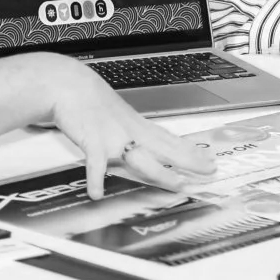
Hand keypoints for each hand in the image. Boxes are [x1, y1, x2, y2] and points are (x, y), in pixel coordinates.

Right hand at [39, 55, 216, 198]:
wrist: (69, 85)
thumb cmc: (92, 100)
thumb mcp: (118, 113)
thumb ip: (130, 129)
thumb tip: (141, 143)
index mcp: (137, 125)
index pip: (170, 140)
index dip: (190, 151)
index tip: (208, 159)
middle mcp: (130, 132)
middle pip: (166, 149)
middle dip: (189, 161)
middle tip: (210, 170)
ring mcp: (113, 137)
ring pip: (142, 158)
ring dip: (160, 172)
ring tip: (177, 185)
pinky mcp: (92, 141)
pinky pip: (95, 163)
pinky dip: (96, 179)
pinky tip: (97, 193)